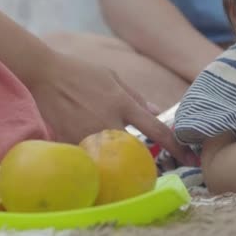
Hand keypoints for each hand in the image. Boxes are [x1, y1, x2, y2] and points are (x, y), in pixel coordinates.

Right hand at [29, 51, 198, 165]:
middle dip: (142, 159)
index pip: (156, 130)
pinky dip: (95, 156)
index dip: (176, 146)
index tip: (190, 159)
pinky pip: (91, 156)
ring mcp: (90, 133)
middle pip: (136, 151)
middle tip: (144, 163)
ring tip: (114, 159)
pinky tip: (92, 149)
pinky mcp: (72, 141)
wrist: (45, 74)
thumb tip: (156, 113)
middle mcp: (110, 121)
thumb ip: (136, 97)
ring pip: (113, 157)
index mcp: (124, 104)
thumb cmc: (81, 72)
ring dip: (117, 159)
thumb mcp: (113, 78)